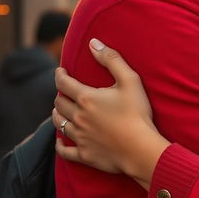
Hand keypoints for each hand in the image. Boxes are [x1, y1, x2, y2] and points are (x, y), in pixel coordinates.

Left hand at [53, 39, 169, 186]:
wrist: (140, 148)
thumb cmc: (137, 113)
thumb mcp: (130, 80)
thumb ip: (111, 59)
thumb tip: (93, 42)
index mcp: (86, 98)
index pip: (64, 83)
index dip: (60, 75)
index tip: (60, 71)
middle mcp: (78, 117)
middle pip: (59, 104)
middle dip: (60, 95)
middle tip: (65, 91)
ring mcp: (80, 137)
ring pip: (59, 124)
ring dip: (57, 115)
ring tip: (61, 111)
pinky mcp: (84, 155)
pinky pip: (64, 151)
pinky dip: (60, 145)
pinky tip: (60, 142)